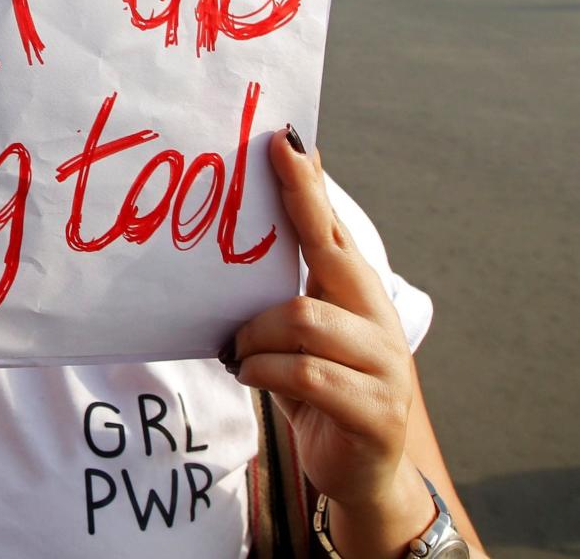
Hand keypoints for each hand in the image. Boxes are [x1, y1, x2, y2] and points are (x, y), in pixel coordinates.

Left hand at [225, 128, 432, 553]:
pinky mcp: (374, 408)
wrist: (361, 473)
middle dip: (298, 207)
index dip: (308, 186)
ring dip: (255, 335)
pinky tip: (248, 373)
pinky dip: (264, 370)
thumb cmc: (319, 393)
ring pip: (303, 320)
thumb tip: (232, 242)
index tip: (285, 140)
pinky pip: (306, 372)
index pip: (331, 229)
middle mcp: (377, 318)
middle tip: (267, 166)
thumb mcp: (301, 339)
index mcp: (356, 295)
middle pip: (331, 252)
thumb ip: (284, 294)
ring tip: (238, 351)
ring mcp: (383, 363)